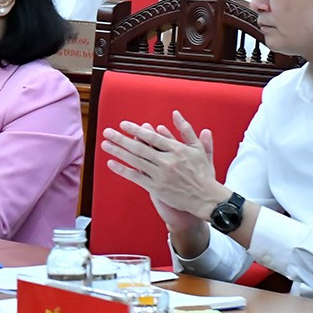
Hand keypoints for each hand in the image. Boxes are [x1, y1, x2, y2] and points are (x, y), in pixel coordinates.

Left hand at [101, 112, 223, 230]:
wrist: (206, 198)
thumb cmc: (203, 172)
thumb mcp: (199, 149)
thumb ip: (186, 130)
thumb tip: (176, 113)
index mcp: (178, 150)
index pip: (153, 137)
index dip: (136, 130)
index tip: (123, 124)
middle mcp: (168, 161)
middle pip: (140, 148)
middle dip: (122, 139)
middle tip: (107, 132)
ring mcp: (161, 175)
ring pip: (136, 161)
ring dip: (119, 152)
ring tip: (105, 144)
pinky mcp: (157, 188)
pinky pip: (136, 177)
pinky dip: (123, 170)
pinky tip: (112, 164)